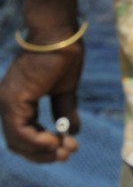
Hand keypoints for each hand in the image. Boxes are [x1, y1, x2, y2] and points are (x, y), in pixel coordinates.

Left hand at [0, 45, 82, 162]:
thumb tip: (71, 132)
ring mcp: (7, 103)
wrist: (58, 32)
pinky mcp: (13, 101)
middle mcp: (7, 104)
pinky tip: (56, 142)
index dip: (45, 146)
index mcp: (18, 101)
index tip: (68, 147)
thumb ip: (63, 111)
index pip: (24, 135)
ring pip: (18, 142)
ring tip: (66, 149)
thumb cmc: (62, 54)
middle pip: (20, 143)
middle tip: (68, 153)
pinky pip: (21, 133)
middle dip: (45, 153)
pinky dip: (38, 142)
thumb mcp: (64, 89)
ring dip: (43, 151)